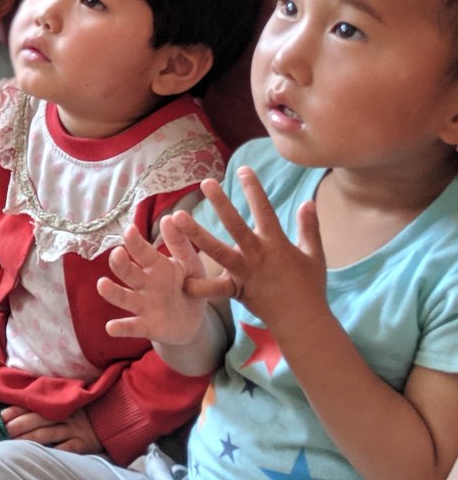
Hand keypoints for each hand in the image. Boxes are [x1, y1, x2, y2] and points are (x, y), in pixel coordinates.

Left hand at [0, 406, 102, 451]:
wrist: (113, 420)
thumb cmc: (81, 413)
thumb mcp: (64, 405)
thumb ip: (44, 406)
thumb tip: (15, 410)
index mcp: (58, 403)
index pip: (32, 405)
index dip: (15, 410)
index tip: (1, 416)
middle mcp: (65, 414)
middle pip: (38, 418)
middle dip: (19, 424)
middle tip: (3, 429)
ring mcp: (75, 429)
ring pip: (49, 433)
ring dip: (30, 438)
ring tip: (14, 443)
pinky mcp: (84, 443)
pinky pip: (68, 448)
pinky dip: (55, 450)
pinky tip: (42, 454)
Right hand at [98, 219, 208, 345]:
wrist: (193, 321)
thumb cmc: (189, 286)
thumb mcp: (191, 265)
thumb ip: (181, 244)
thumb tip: (171, 216)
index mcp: (156, 266)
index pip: (143, 252)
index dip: (136, 242)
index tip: (130, 230)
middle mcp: (144, 283)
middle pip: (128, 272)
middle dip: (121, 263)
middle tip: (117, 254)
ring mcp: (142, 305)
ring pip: (124, 297)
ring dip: (112, 292)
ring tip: (102, 284)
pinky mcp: (146, 327)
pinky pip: (132, 327)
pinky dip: (121, 328)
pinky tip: (111, 328)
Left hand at [172, 169, 328, 335]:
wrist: (303, 322)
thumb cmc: (310, 286)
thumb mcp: (314, 255)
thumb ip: (309, 227)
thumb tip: (308, 201)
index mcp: (276, 244)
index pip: (264, 210)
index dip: (254, 189)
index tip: (242, 169)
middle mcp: (257, 255)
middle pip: (235, 225)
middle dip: (221, 203)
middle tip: (206, 183)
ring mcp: (244, 272)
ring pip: (217, 250)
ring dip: (196, 233)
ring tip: (177, 218)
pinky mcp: (236, 290)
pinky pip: (214, 288)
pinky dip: (199, 286)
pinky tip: (181, 280)